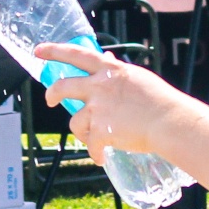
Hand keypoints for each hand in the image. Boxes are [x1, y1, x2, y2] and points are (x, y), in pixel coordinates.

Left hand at [35, 41, 184, 163]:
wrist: (169, 122)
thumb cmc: (160, 101)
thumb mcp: (137, 77)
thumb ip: (117, 71)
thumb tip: (107, 59)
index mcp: (110, 71)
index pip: (77, 54)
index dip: (55, 50)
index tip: (39, 50)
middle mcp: (99, 86)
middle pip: (62, 87)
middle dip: (52, 94)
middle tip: (51, 100)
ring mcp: (98, 109)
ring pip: (75, 122)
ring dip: (83, 132)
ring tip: (95, 138)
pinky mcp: (101, 131)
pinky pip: (91, 145)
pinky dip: (96, 153)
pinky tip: (102, 157)